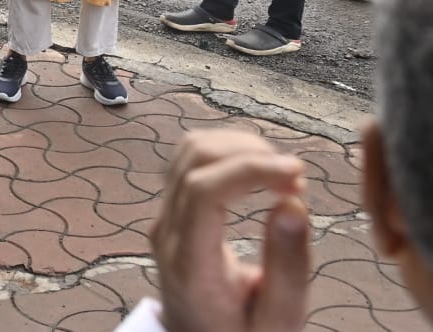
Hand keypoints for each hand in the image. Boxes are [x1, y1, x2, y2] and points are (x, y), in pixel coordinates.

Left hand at [152, 130, 310, 331]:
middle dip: (250, 154)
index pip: (204, 193)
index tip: (298, 175)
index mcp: (190, 265)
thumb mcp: (278, 319)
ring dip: (238, 147)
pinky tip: (258, 170)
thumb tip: (292, 202)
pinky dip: (226, 152)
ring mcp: (162, 218)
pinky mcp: (169, 209)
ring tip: (282, 174)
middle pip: (194, 162)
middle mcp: (166, 234)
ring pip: (188, 152)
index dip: (250, 170)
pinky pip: (188, 160)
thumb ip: (287, 267)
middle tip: (297, 179)